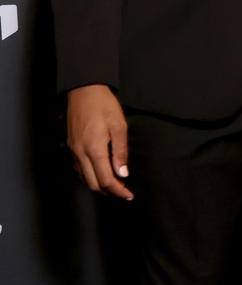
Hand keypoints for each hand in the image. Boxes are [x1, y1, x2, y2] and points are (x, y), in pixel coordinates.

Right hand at [67, 84, 133, 199]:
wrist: (84, 90)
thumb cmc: (103, 104)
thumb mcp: (119, 126)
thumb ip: (121, 152)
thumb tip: (123, 173)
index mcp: (94, 149)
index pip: (106, 180)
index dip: (118, 191)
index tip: (129, 195)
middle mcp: (80, 153)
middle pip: (93, 184)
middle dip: (109, 192)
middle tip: (123, 192)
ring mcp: (73, 150)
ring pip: (84, 178)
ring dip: (99, 184)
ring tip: (115, 184)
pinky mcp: (70, 146)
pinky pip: (79, 169)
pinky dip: (90, 176)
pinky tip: (100, 172)